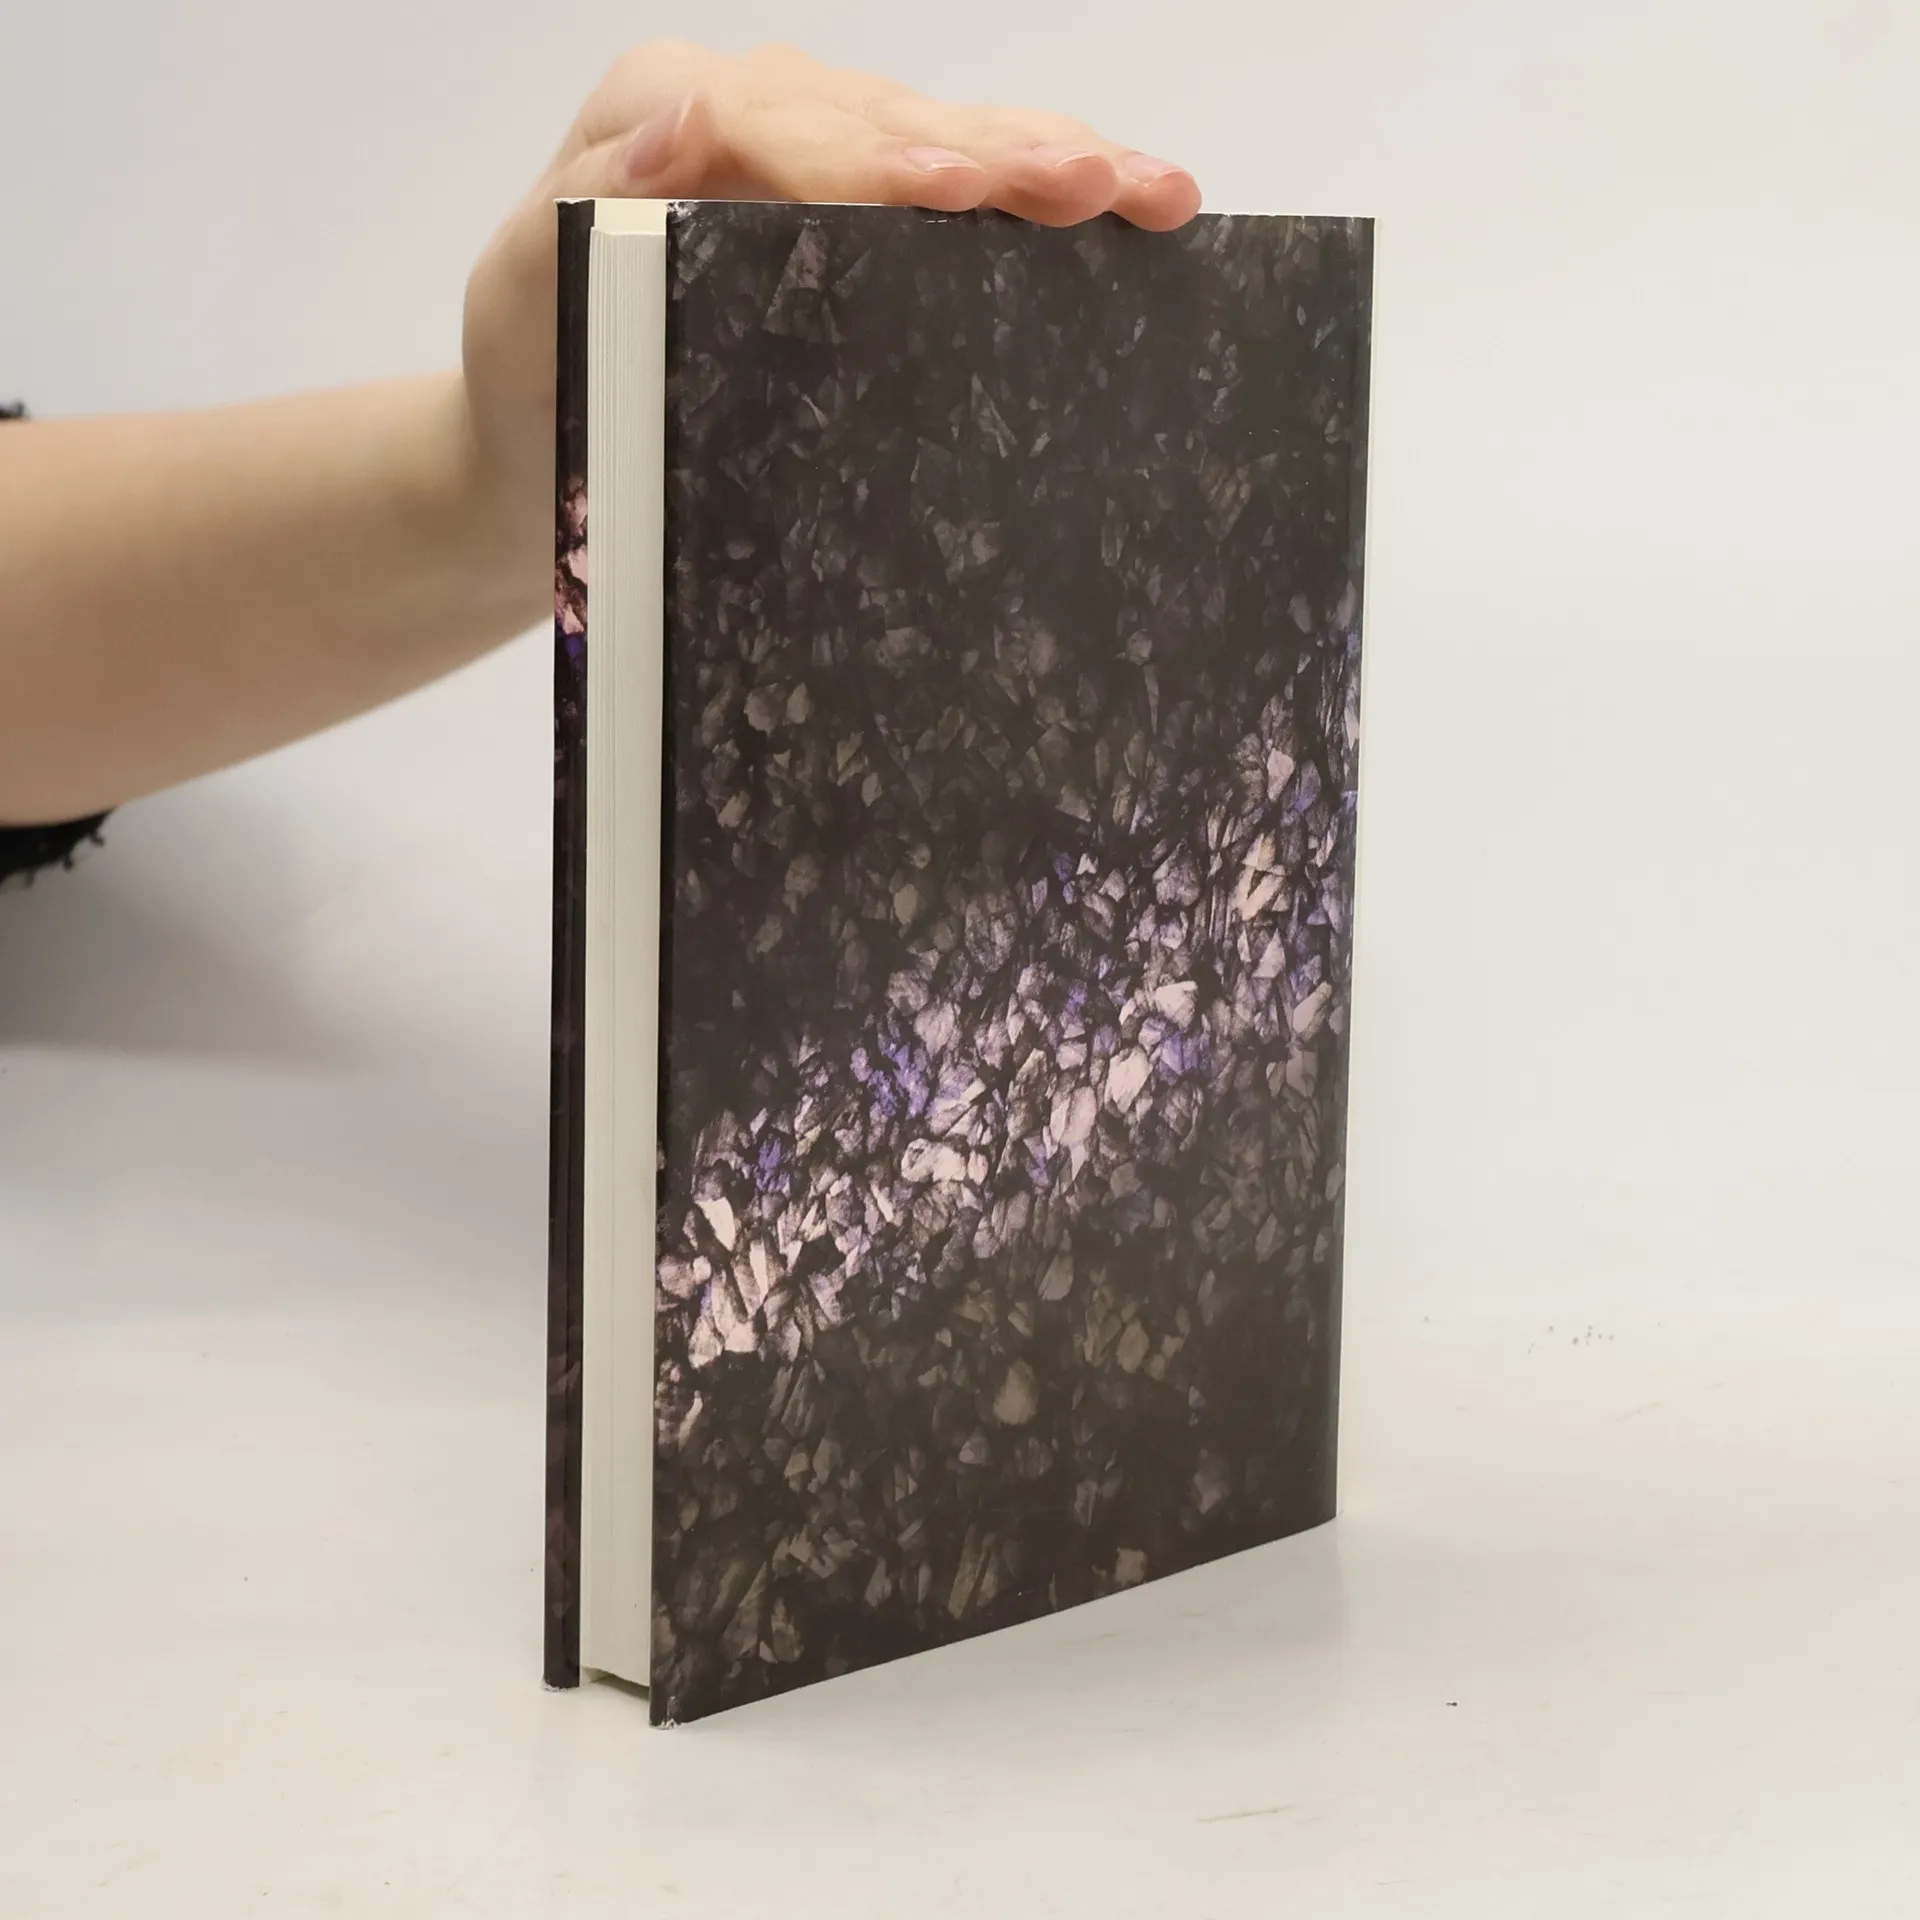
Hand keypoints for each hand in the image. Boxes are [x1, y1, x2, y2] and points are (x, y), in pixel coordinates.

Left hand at [459, 41, 1201, 594]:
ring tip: (1151, 190)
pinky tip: (1121, 201)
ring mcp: (815, 157)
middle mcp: (750, 113)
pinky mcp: (858, 213)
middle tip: (1100, 185)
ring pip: (950, 140)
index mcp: (663, 114)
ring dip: (1058, 162)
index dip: (872, 153)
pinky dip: (1043, 190)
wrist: (539, 445)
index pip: (782, 120)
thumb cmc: (533, 375)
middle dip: (1005, 151)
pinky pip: (956, 187)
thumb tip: (693, 126)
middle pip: (895, 118)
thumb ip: (595, 207)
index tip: (947, 191)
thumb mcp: (529, 287)